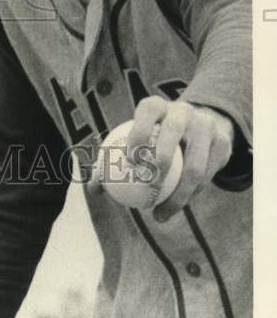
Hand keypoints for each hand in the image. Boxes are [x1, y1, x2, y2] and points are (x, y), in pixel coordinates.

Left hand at [88, 96, 234, 220]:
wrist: (198, 126)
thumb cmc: (152, 138)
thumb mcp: (134, 140)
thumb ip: (110, 160)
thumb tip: (93, 189)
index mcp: (156, 105)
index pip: (145, 113)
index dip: (137, 134)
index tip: (130, 163)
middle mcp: (182, 111)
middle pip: (173, 134)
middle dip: (160, 162)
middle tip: (146, 189)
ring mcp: (205, 126)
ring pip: (194, 165)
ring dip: (177, 194)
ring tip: (158, 213)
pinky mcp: (223, 144)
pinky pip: (207, 177)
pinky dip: (190, 195)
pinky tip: (174, 209)